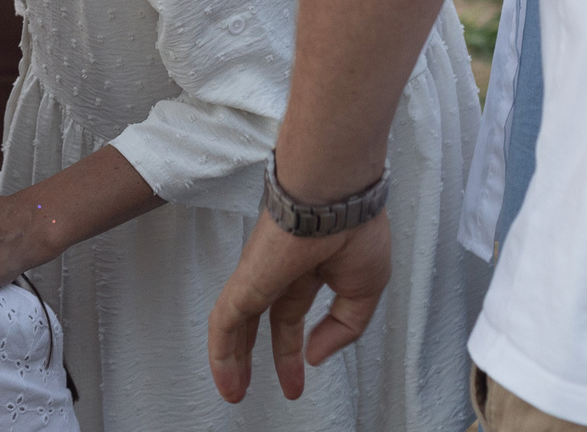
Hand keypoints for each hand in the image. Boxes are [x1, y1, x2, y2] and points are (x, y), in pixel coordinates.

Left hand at [206, 212, 390, 404]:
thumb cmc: (356, 224)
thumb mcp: (364, 292)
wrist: (337, 195)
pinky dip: (221, 350)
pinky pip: (225, 319)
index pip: (291, 315)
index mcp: (309, 269)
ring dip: (231, 361)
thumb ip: (343, 327)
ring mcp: (260, 274)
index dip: (294, 350)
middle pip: (260, 320)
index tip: (300, 373)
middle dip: (256, 357)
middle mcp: (280, 271)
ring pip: (235, 323)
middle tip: (250, 387)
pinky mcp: (247, 278)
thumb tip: (316, 354)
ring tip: (232, 391)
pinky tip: (224, 374)